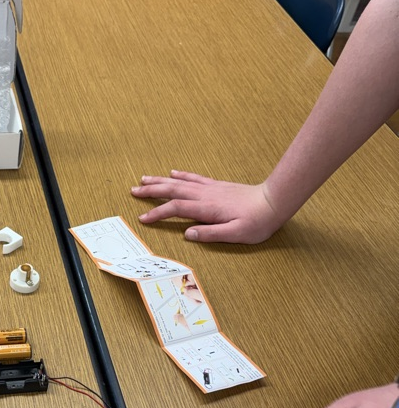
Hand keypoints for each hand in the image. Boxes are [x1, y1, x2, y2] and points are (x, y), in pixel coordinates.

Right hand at [130, 171, 282, 243]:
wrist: (273, 202)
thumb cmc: (257, 222)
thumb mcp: (236, 234)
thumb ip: (211, 234)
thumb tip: (188, 234)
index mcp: (207, 209)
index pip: (176, 209)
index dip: (158, 213)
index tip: (143, 218)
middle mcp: (205, 195)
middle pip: (173, 190)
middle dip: (152, 191)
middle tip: (133, 190)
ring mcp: (210, 188)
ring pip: (180, 182)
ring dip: (161, 181)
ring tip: (144, 179)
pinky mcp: (217, 186)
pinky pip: (194, 178)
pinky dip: (181, 174)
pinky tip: (172, 172)